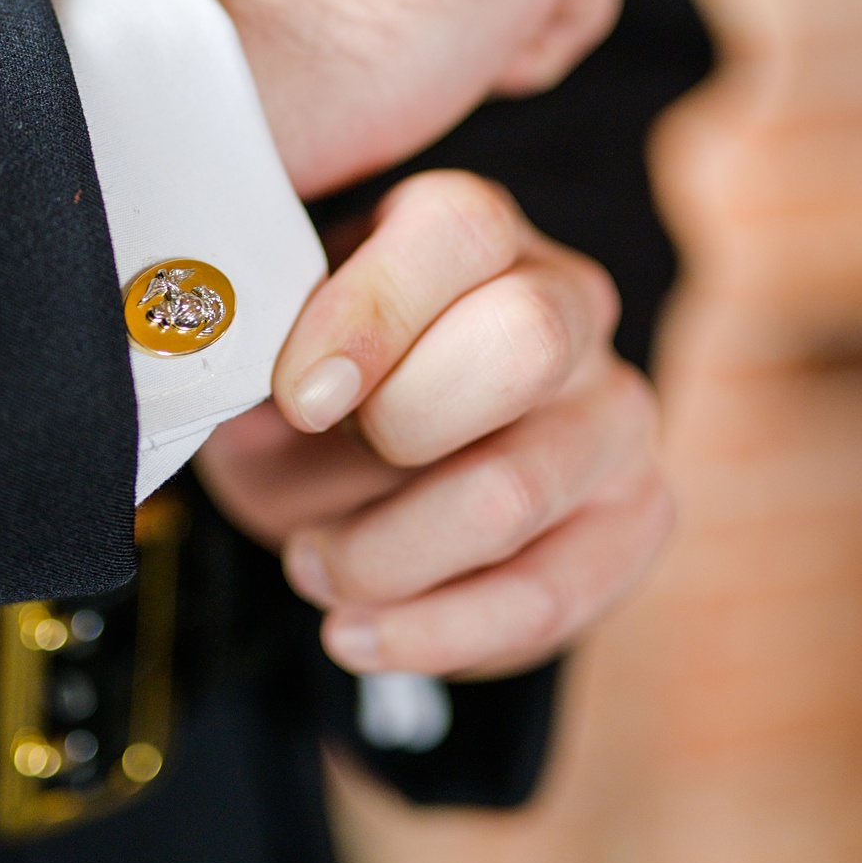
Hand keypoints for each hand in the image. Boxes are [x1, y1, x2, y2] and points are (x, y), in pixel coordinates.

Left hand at [194, 171, 671, 679]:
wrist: (337, 460)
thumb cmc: (299, 379)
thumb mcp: (259, 329)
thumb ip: (255, 306)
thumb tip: (228, 318)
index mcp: (470, 229)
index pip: (458, 229)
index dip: (370, 315)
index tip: (299, 394)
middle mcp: (567, 303)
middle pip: (525, 343)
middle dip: (395, 429)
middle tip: (319, 457)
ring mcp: (614, 413)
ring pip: (517, 492)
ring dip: (382, 555)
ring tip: (311, 565)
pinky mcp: (633, 517)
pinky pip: (549, 596)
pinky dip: (432, 633)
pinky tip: (355, 633)